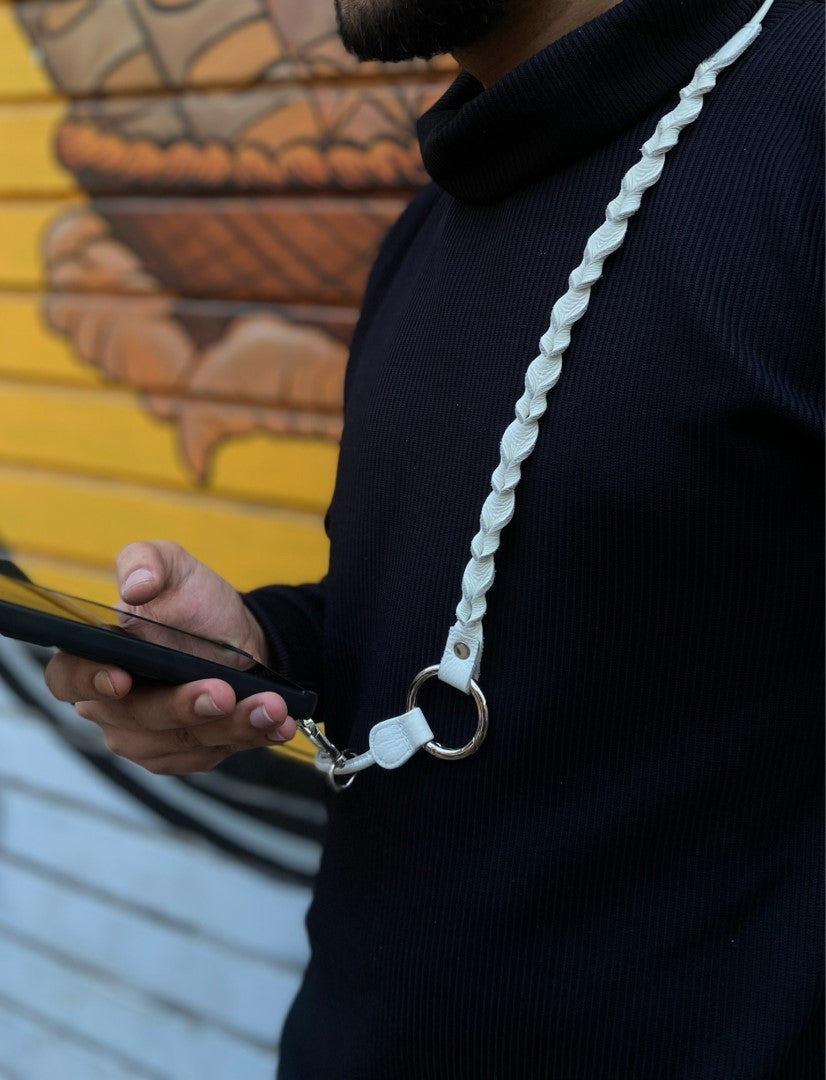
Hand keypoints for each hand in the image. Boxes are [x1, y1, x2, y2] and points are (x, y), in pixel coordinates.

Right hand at [44, 541, 295, 772]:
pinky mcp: (182, 754)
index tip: (123, 679)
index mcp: (95, 656)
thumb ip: (146, 561)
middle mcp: (111, 705)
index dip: (88, 683)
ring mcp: (145, 736)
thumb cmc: (193, 602)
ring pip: (180, 743)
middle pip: (134, 720)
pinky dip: (249, 737)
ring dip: (229, 727)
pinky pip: (212, 755)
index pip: (67, 678)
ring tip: (269, 707)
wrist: (240, 636)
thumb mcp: (173, 566)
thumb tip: (136, 586)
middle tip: (222, 692)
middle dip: (182, 707)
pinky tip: (277, 723)